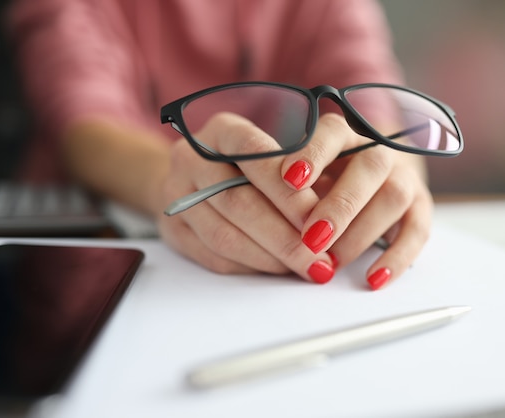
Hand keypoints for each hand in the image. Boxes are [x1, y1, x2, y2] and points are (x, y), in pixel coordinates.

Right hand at [156, 112, 335, 283]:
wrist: (198, 177)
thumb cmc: (254, 165)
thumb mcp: (278, 151)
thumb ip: (301, 173)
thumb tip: (333, 214)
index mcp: (222, 129)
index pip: (253, 153)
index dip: (286, 188)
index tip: (319, 216)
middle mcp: (191, 158)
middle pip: (237, 200)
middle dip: (284, 233)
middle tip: (318, 255)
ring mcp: (175, 195)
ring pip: (224, 234)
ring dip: (269, 256)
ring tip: (303, 266)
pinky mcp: (172, 229)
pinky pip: (213, 256)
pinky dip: (250, 266)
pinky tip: (277, 269)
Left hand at [279, 113, 433, 289]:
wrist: (372, 178)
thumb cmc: (325, 179)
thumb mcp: (305, 176)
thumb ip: (291, 188)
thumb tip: (266, 215)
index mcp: (344, 136)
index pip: (333, 132)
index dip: (312, 154)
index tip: (289, 180)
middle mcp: (380, 151)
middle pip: (370, 167)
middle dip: (339, 206)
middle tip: (311, 238)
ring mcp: (404, 177)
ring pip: (394, 197)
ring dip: (361, 234)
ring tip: (332, 262)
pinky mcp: (420, 208)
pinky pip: (418, 231)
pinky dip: (397, 258)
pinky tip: (373, 279)